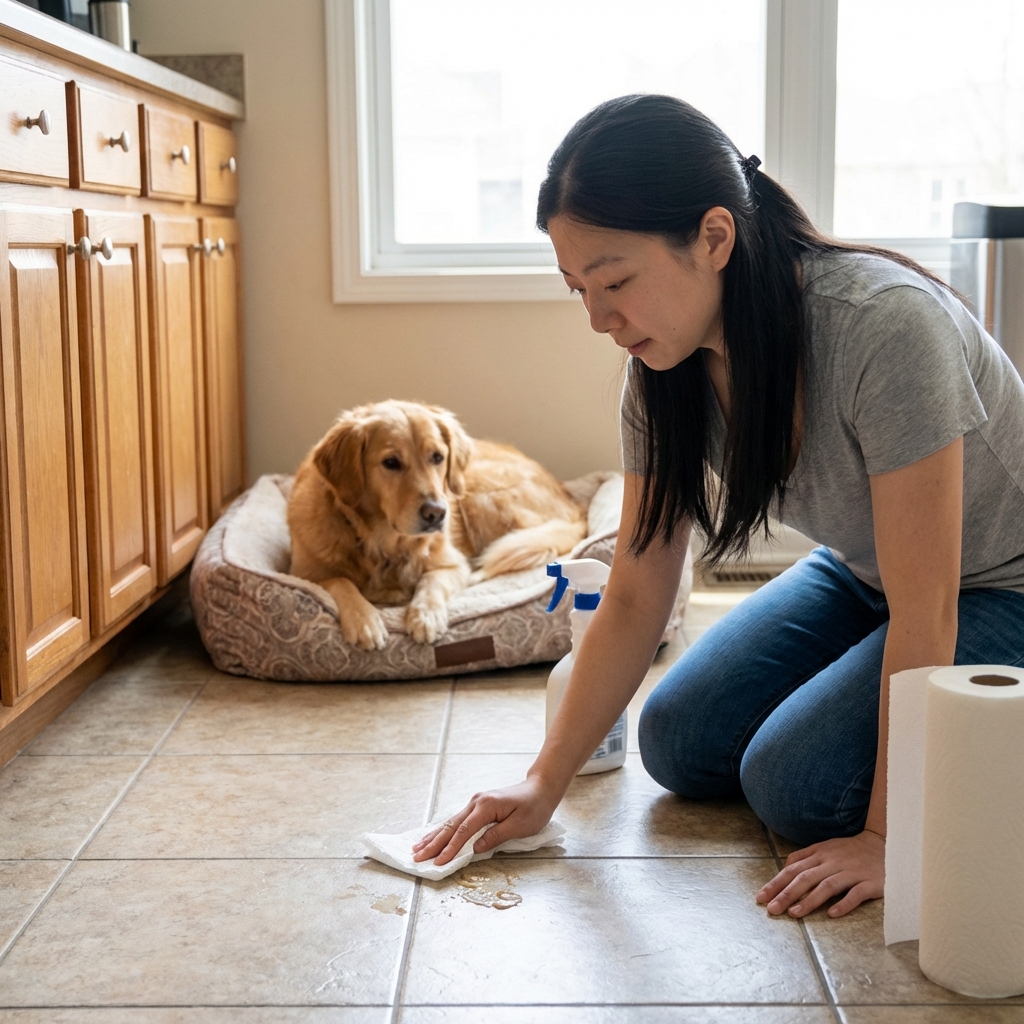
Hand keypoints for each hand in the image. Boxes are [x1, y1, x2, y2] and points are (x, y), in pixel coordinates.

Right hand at [412, 775, 557, 866]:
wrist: (540, 789)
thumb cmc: (534, 808)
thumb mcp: (520, 825)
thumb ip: (496, 836)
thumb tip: (474, 849)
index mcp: (486, 806)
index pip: (464, 831)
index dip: (450, 848)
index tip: (438, 862)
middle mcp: (476, 802)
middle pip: (451, 826)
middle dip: (434, 843)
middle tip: (417, 857)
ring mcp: (475, 802)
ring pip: (450, 822)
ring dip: (434, 836)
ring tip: (417, 848)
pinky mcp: (477, 806)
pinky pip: (457, 820)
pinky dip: (443, 830)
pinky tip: (433, 836)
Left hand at [756, 830, 884, 918]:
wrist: (885, 844)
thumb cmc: (850, 850)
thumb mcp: (825, 848)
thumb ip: (804, 856)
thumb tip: (784, 867)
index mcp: (820, 854)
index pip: (793, 869)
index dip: (776, 883)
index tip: (761, 897)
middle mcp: (833, 862)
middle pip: (805, 877)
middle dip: (786, 894)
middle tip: (771, 909)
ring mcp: (852, 872)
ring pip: (827, 885)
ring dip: (809, 900)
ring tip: (794, 913)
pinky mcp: (871, 882)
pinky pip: (856, 894)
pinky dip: (843, 903)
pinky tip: (831, 914)